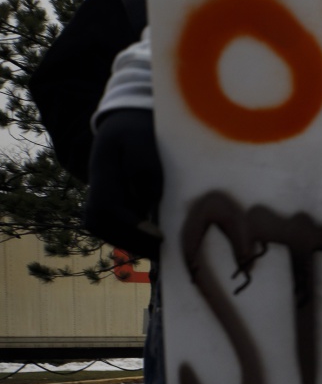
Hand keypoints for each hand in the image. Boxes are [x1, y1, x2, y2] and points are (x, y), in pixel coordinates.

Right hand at [85, 109, 164, 259]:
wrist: (122, 130)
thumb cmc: (138, 135)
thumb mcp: (144, 140)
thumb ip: (145, 166)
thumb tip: (148, 197)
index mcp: (102, 173)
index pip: (109, 207)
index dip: (133, 225)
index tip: (160, 236)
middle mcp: (93, 190)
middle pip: (102, 226)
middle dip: (134, 242)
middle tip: (166, 253)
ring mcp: (95, 201)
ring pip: (106, 232)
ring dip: (133, 245)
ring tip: (163, 253)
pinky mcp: (104, 210)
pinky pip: (113, 232)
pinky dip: (132, 242)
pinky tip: (156, 247)